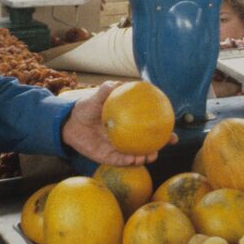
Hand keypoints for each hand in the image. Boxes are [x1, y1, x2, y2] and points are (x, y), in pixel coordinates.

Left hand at [61, 81, 175, 165]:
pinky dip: (127, 161)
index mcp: (128, 125)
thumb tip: (118, 83)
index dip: (163, 133)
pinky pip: (119, 160)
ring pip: (134, 157)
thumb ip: (106, 90)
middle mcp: (125, 139)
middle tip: (162, 148)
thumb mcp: (96, 98)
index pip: (149, 130)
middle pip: (146, 147)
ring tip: (147, 157)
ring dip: (143, 158)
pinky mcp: (106, 157)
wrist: (69, 123)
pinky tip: (132, 159)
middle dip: (156, 150)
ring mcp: (117, 149)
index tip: (173, 135)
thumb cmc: (86, 108)